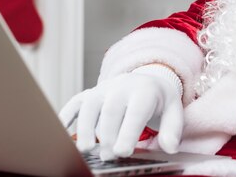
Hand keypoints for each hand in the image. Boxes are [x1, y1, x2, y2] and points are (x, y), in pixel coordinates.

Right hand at [59, 65, 183, 160]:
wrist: (146, 79)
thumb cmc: (159, 101)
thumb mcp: (173, 112)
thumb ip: (172, 130)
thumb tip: (170, 148)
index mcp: (145, 91)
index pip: (136, 111)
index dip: (128, 131)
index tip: (123, 151)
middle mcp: (122, 86)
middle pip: (111, 110)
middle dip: (108, 134)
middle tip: (108, 156)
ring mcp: (103, 89)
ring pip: (90, 105)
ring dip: (85, 127)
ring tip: (86, 149)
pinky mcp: (90, 93)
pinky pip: (75, 101)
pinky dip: (67, 115)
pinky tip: (61, 130)